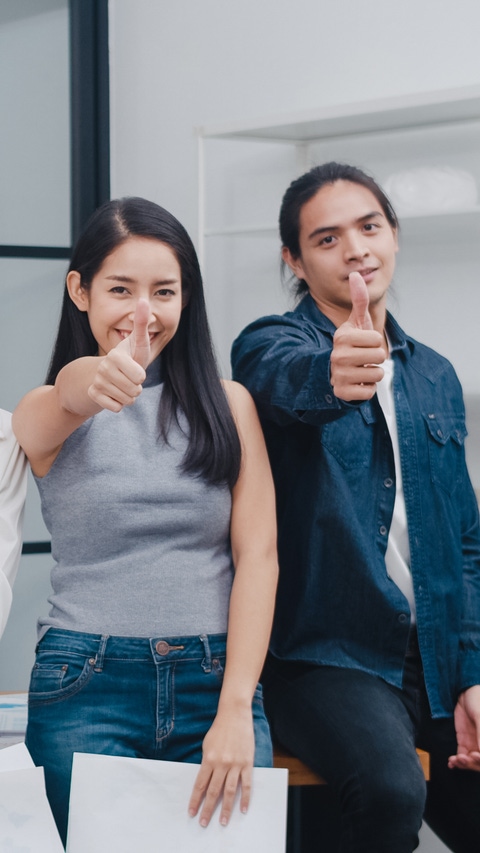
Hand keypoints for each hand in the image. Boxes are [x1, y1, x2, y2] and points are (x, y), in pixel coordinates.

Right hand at [87, 299, 150, 411]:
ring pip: (126, 401)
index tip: (134, 367)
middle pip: (134, 391)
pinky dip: (118, 404)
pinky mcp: (93, 395)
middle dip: (136, 388)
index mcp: (115, 355)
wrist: (105, 372)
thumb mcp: (137, 342)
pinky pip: (115, 408)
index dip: (141, 376)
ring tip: (122, 384)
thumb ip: (141, 323)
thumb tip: (144, 300)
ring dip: (128, 396)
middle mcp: (104, 368)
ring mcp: (97, 382)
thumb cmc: (128, 357)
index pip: (139, 377)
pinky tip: (113, 393)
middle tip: (129, 378)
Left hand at [188, 708, 254, 826]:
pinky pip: (247, 784)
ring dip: (225, 808)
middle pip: (213, 791)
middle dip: (207, 809)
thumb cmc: (219, 729)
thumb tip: (205, 780)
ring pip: (229, 791)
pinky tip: (243, 809)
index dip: (195, 800)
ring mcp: (235, 764)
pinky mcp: (247, 763)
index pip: (200, 785)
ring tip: (223, 822)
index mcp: (209, 759)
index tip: (191, 813)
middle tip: (203, 823)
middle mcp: (221, 763)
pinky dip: (245, 798)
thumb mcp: (207, 745)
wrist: (235, 714)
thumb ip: (206, 762)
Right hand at [330, 272, 385, 400]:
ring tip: (360, 370)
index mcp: (342, 337)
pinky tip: (357, 383)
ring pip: (377, 374)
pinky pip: (369, 391)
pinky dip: (367, 389)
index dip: (375, 342)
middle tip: (363, 358)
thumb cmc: (351, 345)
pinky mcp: (342, 393)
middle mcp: (337, 356)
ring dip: (372, 373)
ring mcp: (339, 375)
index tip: (363, 344)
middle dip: (376, 358)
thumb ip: (359, 300)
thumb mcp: (356, 323)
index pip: (377, 339)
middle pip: (379, 356)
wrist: (335, 372)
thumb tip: (356, 274)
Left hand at [448, 684, 479, 771]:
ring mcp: (474, 745)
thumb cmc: (478, 700)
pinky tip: (451, 763)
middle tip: (463, 758)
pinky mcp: (463, 742)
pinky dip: (456, 762)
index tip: (475, 756)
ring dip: (463, 764)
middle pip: (479, 763)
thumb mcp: (479, 715)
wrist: (465, 692)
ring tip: (455, 760)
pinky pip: (461, 755)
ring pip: (470, 761)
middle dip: (471, 764)